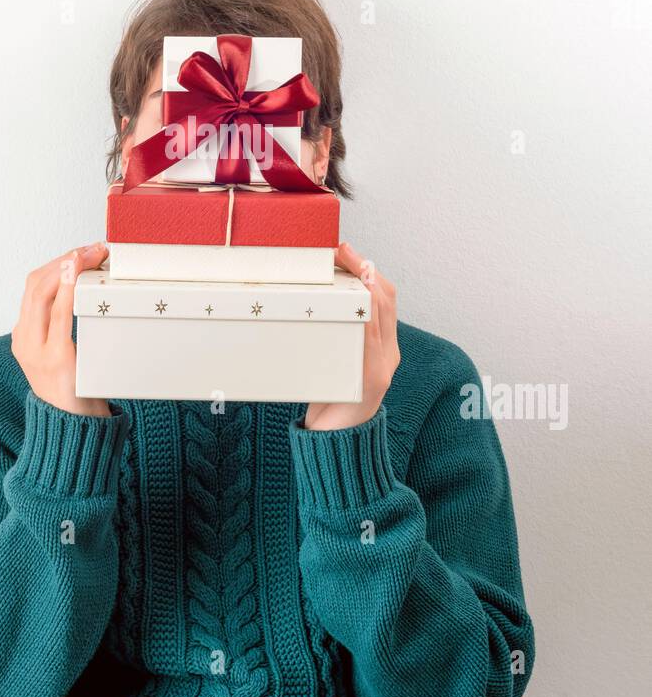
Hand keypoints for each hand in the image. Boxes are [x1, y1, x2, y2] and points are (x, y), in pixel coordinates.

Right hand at [11, 242, 109, 415]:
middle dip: (64, 259)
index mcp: (23, 336)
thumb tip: (87, 292)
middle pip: (36, 284)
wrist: (72, 431)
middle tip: (91, 247)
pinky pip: (59, 315)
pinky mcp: (56, 358)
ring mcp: (37, 349)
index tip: (80, 250)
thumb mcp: (59, 353)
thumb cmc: (75, 390)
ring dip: (69, 268)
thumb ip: (62, 327)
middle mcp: (24, 340)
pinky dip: (69, 290)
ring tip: (91, 255)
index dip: (56, 263)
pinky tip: (79, 277)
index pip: (33, 287)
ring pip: (43, 293)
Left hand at [304, 242, 400, 429]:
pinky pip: (371, 339)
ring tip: (347, 265)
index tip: (348, 251)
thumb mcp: (332, 362)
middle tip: (343, 250)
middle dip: (366, 269)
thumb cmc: (327, 402)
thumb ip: (330, 337)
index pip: (385, 298)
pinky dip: (364, 316)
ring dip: (364, 284)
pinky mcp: (373, 379)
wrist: (336, 446)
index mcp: (381, 347)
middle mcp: (388, 353)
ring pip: (381, 314)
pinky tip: (354, 300)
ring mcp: (383, 366)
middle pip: (387, 299)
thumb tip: (306, 305)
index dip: (369, 270)